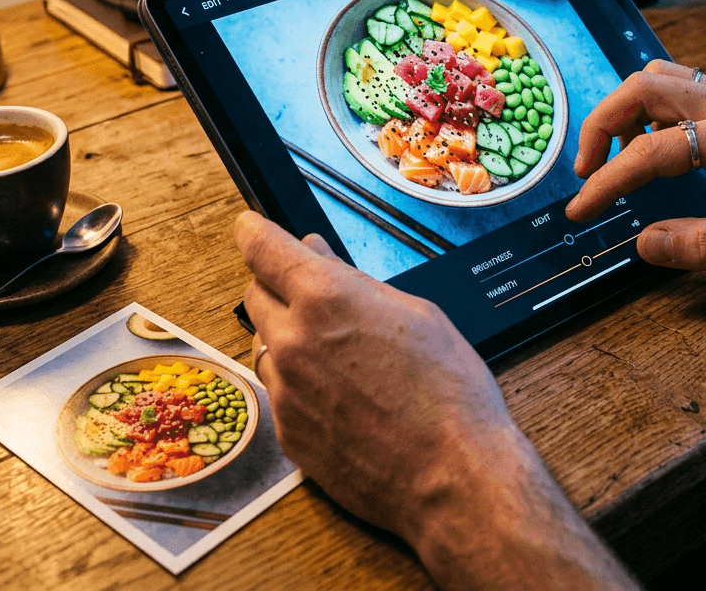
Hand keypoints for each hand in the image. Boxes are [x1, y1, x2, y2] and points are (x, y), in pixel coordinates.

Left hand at [234, 211, 514, 542]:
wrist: (453, 478)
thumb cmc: (449, 395)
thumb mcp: (415, 315)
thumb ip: (354, 281)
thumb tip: (317, 255)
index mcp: (325, 299)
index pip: (260, 248)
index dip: (254, 231)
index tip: (252, 227)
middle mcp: (293, 342)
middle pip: (255, 295)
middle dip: (279, 287)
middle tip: (314, 294)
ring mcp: (285, 392)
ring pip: (263, 345)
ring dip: (286, 338)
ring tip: (337, 352)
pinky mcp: (288, 433)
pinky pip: (279, 392)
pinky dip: (298, 384)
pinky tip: (340, 393)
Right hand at [565, 61, 705, 277]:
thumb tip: (645, 244)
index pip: (652, 150)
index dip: (608, 180)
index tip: (582, 208)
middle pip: (644, 86)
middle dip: (601, 124)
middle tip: (585, 172)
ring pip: (659, 78)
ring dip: (623, 110)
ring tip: (611, 158)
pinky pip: (679, 89)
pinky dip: (647, 111)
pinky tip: (647, 148)